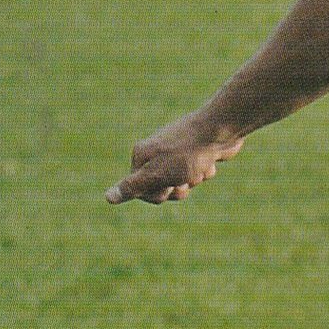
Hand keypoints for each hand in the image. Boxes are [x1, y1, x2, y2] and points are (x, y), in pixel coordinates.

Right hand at [106, 116, 244, 204]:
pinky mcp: (197, 154)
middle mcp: (157, 153)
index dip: (156, 194)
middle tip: (184, 176)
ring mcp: (178, 153)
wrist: (220, 130)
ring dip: (194, 180)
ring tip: (199, 165)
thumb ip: (132, 186)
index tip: (167, 184)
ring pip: (183, 183)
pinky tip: (210, 160)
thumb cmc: (186, 153)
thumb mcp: (156, 174)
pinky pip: (199, 173)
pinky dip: (206, 170)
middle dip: (177, 189)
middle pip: (162, 188)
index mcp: (141, 155)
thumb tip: (107, 197)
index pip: (140, 191)